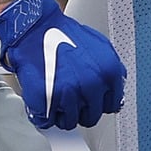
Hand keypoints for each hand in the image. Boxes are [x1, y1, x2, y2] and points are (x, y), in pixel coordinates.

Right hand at [0, 0, 126, 129]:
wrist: (35, 28)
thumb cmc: (64, 35)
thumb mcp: (101, 48)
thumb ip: (111, 72)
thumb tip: (115, 94)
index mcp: (109, 73)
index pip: (111, 106)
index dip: (99, 104)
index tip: (91, 101)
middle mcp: (91, 85)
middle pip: (90, 117)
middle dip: (80, 111)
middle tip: (70, 100)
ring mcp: (68, 94)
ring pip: (68, 123)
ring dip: (60, 114)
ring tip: (54, 99)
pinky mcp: (45, 100)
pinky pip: (46, 122)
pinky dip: (43, 116)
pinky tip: (43, 102)